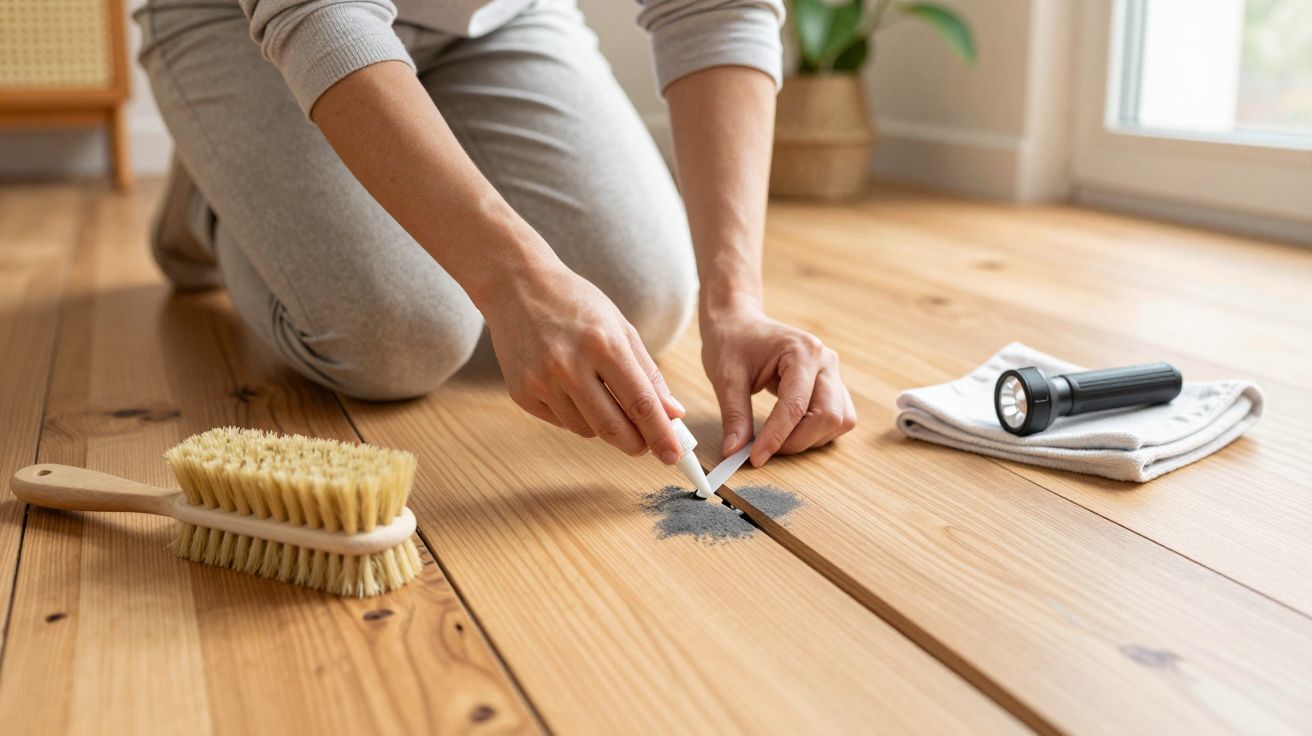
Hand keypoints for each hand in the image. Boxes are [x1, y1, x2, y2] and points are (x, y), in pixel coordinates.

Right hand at [482, 262, 686, 462]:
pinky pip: (561, 422)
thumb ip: (648, 374)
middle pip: (612, 428)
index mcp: (603, 345)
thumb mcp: (620, 328)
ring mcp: (541, 381)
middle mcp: (569, 366)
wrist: (518, 287)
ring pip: (586, 430)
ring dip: (604, 427)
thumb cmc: (576, 304)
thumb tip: (673, 414)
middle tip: (647, 446)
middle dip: (636, 444)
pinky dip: (576, 416)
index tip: (674, 455)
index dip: (661, 434)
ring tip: (603, 398)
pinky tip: (573, 391)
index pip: (640, 403)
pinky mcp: (522, 393)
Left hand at [701, 302, 856, 465]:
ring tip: (777, 438)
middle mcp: (825, 361)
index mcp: (802, 351)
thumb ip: (735, 416)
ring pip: (839, 421)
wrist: (739, 323)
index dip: (777, 437)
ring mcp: (832, 373)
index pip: (796, 406)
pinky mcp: (831, 385)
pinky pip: (838, 417)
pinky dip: (818, 433)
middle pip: (828, 416)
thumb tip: (735, 452)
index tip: (755, 458)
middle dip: (797, 441)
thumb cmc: (732, 343)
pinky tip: (791, 432)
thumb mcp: (726, 378)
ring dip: (810, 439)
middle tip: (764, 450)